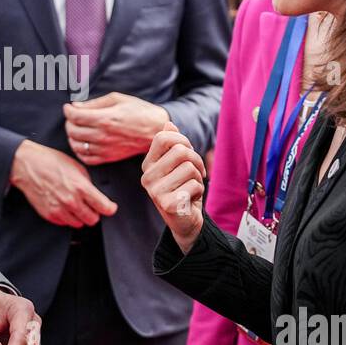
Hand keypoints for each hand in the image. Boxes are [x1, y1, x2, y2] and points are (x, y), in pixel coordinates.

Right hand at [10, 139, 117, 227]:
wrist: (27, 165)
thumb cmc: (50, 162)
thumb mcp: (76, 167)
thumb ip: (88, 183)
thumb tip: (96, 195)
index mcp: (81, 187)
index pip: (105, 207)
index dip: (110, 208)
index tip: (110, 207)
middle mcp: (71, 201)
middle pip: (93, 219)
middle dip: (95, 213)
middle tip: (91, 205)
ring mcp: (60, 210)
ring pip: (79, 224)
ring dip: (80, 216)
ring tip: (76, 204)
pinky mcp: (49, 215)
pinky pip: (65, 223)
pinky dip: (68, 217)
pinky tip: (65, 206)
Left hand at [64, 92, 169, 165]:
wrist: (155, 130)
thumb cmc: (138, 111)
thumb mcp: (117, 99)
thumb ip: (94, 103)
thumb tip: (75, 106)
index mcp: (105, 119)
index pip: (75, 116)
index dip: (68, 110)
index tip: (68, 107)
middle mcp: (103, 135)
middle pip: (73, 131)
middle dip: (69, 122)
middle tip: (73, 117)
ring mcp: (105, 149)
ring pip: (77, 146)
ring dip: (72, 137)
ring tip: (77, 129)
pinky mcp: (109, 157)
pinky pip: (86, 158)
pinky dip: (80, 151)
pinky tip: (83, 143)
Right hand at [140, 122, 205, 252]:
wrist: (186, 220)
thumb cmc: (183, 189)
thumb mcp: (177, 165)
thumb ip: (172, 145)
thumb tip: (168, 124)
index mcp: (147, 165)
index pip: (163, 137)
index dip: (183, 141)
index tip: (189, 154)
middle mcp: (147, 177)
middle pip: (181, 151)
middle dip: (196, 161)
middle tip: (196, 174)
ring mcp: (155, 192)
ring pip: (189, 168)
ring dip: (198, 178)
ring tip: (191, 188)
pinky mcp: (167, 204)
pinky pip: (194, 185)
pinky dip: (199, 191)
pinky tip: (191, 200)